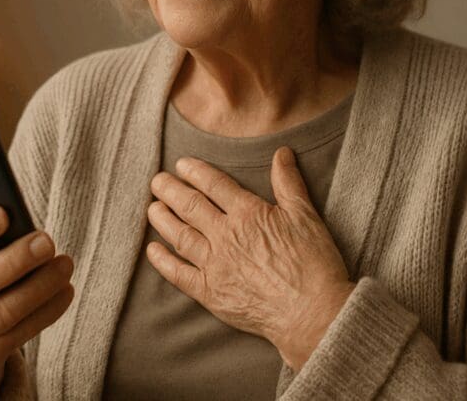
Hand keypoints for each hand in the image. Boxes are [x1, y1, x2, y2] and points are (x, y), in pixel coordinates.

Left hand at [146, 146, 354, 370]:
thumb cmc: (313, 264)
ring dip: (162, 219)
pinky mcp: (210, 293)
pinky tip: (153, 250)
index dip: (195, 172)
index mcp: (248, 214)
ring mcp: (215, 265)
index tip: (181, 165)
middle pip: (190, 206)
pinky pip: (178, 274)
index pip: (214, 184)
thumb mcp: (306, 215)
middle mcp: (226, 236)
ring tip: (152, 207)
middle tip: (156, 181)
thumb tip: (281, 152)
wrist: (312, 314)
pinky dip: (163, 261)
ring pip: (179, 236)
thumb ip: (288, 183)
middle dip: (170, 190)